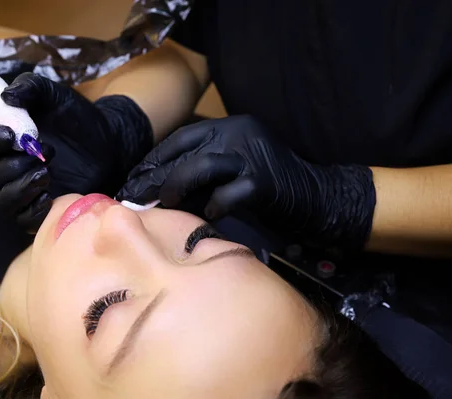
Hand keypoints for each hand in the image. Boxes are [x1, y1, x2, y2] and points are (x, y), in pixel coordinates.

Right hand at [0, 73, 152, 231]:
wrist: (109, 142)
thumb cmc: (76, 117)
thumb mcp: (56, 95)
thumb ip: (31, 87)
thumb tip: (7, 95)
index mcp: (0, 137)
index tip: (11, 134)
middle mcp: (4, 165)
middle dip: (10, 166)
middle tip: (40, 155)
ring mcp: (20, 189)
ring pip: (2, 200)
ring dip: (21, 187)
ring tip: (47, 173)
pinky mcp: (39, 208)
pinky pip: (23, 219)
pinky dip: (33, 210)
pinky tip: (50, 195)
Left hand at [117, 116, 375, 247]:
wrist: (319, 198)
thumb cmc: (271, 189)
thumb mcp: (233, 170)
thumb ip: (203, 172)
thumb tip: (158, 189)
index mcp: (230, 127)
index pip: (180, 137)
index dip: (153, 158)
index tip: (132, 177)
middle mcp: (238, 133)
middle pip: (183, 152)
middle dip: (153, 176)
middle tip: (133, 196)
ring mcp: (251, 156)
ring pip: (198, 167)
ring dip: (175, 188)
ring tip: (165, 205)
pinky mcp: (263, 182)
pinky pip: (226, 196)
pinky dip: (213, 209)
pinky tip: (210, 218)